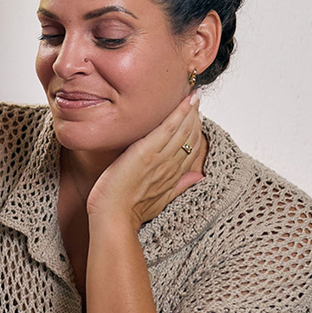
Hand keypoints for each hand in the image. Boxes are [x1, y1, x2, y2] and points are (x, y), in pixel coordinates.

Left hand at [86, 92, 203, 228]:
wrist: (114, 217)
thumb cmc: (129, 211)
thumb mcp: (159, 199)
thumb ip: (178, 186)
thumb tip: (197, 177)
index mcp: (173, 176)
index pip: (191, 150)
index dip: (196, 132)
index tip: (197, 117)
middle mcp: (171, 166)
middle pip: (190, 137)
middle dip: (195, 117)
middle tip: (197, 99)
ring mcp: (160, 158)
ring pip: (183, 130)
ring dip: (190, 111)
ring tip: (194, 95)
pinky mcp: (147, 152)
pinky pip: (168, 128)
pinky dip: (179, 113)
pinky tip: (186, 101)